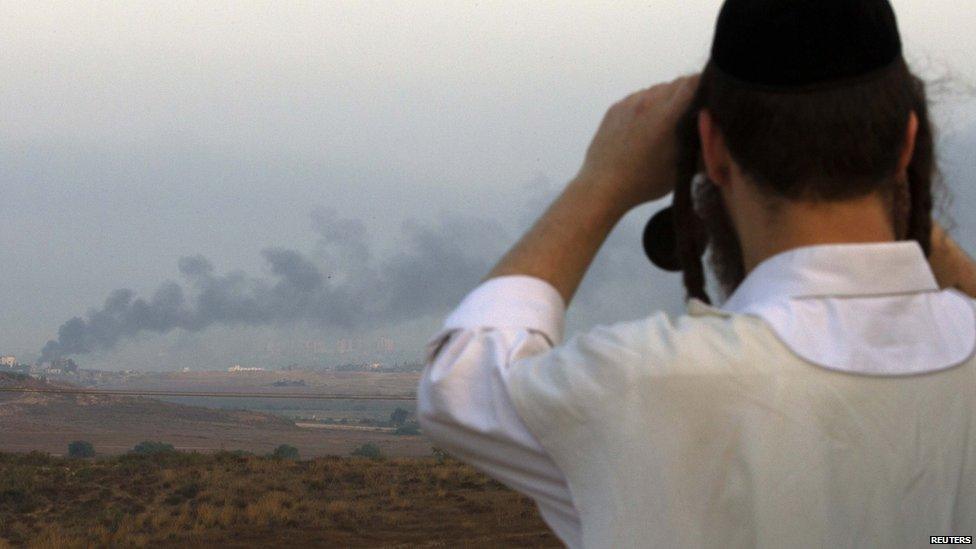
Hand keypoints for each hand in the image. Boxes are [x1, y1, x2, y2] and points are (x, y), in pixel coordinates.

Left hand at [576, 74, 699, 210]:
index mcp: (667, 115)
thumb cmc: (644, 183)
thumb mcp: (681, 167)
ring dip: (666, 100)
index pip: (694, 82)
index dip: (705, 86)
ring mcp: (629, 103)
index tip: (708, 100)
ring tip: (664, 124)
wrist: (602, 186)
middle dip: (688, 95)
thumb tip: (715, 130)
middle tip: (689, 116)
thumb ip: (700, 145)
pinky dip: (647, 106)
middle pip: (677, 83)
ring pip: (658, 89)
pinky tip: (644, 128)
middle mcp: (648, 102)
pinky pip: (639, 97)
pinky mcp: (615, 107)